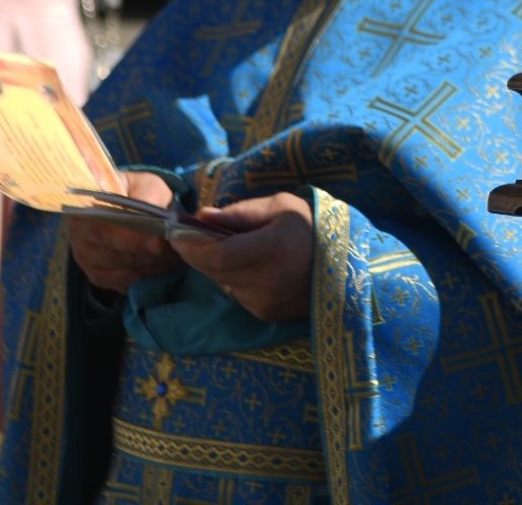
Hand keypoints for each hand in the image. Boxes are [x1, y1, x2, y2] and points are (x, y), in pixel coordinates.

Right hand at [68, 171, 180, 292]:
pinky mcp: (99, 276)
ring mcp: (86, 259)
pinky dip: (145, 277)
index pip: (101, 230)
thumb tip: (154, 220)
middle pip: (109, 255)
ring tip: (172, 257)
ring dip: (148, 267)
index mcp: (84, 210)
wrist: (134, 205)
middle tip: (172, 252)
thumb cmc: (137, 192)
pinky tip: (162, 266)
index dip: (130, 240)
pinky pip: (122, 283)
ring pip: (118, 272)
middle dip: (145, 255)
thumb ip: (148, 197)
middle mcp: (79, 237)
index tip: (158, 242)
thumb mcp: (146, 185)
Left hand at [170, 192, 314, 322]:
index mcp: (274, 249)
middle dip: (196, 252)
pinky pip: (235, 292)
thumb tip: (201, 215)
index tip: (176, 231)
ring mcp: (266, 302)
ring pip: (221, 282)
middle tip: (187, 234)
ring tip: (224, 246)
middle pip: (214, 269)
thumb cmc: (311, 228)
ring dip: (214, 265)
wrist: (345, 265)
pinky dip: (232, 277)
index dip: (193, 245)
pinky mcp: (265, 314)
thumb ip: (240, 212)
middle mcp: (268, 281)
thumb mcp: (280, 207)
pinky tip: (247, 264)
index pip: (219, 254)